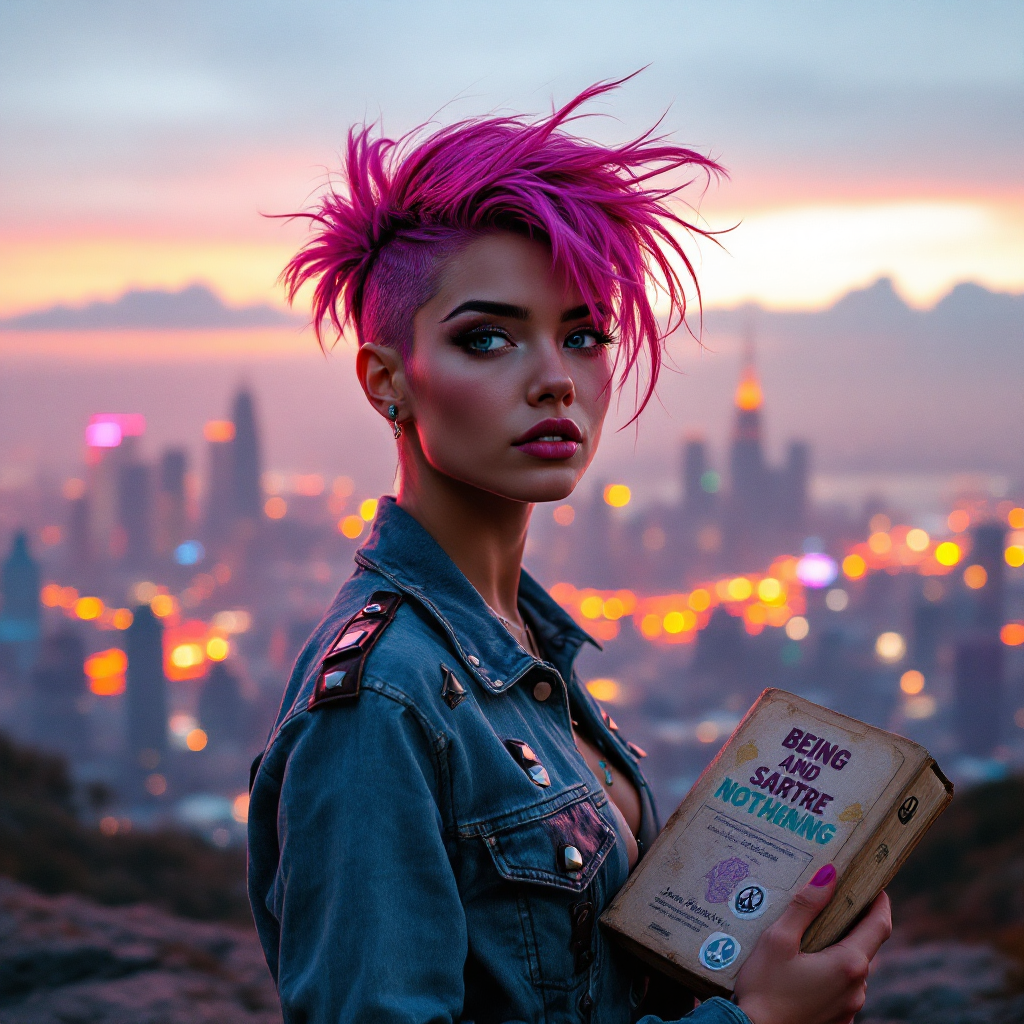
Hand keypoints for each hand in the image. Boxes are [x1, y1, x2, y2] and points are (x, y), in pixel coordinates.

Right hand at [733, 865, 891, 1023]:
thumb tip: (829, 876)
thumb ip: (805, 907)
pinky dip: (832, 972)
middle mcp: (857, 989)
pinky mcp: (838, 1021)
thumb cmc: (764, 989)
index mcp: (848, 964)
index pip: (880, 925)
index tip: (874, 884)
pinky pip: (843, 989)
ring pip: (854, 969)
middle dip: (855, 923)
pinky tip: (806, 967)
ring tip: (813, 934)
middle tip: (834, 902)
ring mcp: (849, 1008)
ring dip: (842, 949)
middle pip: (866, 946)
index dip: (880, 902)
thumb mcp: (778, 940)